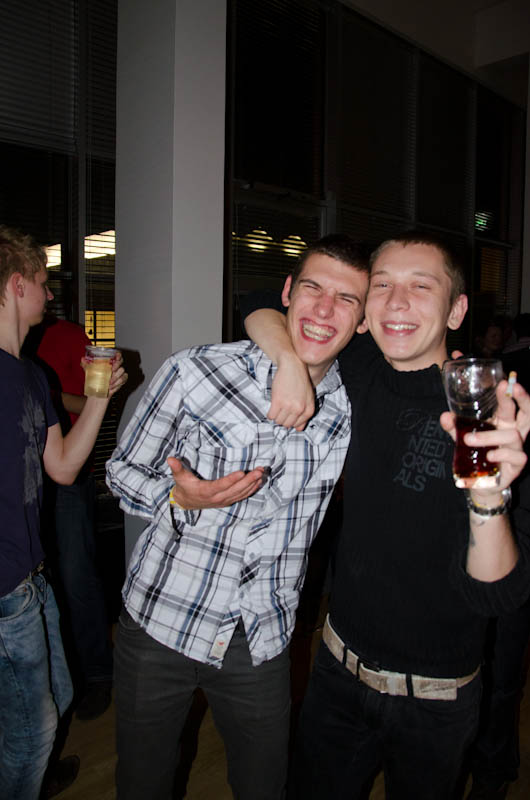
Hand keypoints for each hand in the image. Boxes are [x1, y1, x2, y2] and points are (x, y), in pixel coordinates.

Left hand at [80, 350, 127, 397]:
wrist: (97, 393)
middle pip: (120, 362)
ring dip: (116, 377)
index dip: (118, 354)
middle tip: (111, 370)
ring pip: (122, 371)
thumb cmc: (94, 381)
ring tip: (109, 382)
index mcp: (109, 362)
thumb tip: (82, 359)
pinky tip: (111, 386)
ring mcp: (119, 373)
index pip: (116, 355)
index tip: (116, 356)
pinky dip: (117, 383)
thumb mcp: (89, 372)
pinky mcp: (121, 381)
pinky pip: (123, 379)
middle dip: (117, 365)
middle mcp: (115, 367)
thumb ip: (86, 365)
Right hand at [167, 457, 264, 509]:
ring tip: (261, 473)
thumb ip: (177, 468)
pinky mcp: (228, 501)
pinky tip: (258, 482)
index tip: (242, 472)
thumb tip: (170, 459)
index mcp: (206, 491)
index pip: (221, 486)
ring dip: (252, 483)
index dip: (231, 480)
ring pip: (241, 493)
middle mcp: (217, 498)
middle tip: (258, 470)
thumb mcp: (179, 478)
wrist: (186, 503)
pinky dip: (251, 489)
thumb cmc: (184, 487)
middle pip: (235, 490)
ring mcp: (224, 501)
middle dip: (248, 480)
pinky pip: (242, 496)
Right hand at [268, 354, 313, 430]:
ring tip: (278, 407)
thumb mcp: (308, 398)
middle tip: (282, 409)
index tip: (288, 413)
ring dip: (276, 416)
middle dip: (283, 419)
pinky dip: (270, 413)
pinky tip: (273, 406)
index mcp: (308, 410)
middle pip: (286, 424)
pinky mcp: (277, 401)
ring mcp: (288, 406)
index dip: (291, 420)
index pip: (297, 425)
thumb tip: (298, 429)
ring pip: (278, 421)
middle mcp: (299, 409)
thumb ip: (305, 414)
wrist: (292, 366)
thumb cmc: (300, 382)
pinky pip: (271, 416)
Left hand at [440, 379, 526, 495]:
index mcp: (504, 422)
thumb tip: (445, 416)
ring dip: (490, 436)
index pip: (511, 403)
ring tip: (469, 440)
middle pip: (528, 413)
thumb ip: (454, 427)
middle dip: (524, 398)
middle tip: (513, 388)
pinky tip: (489, 456)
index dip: (511, 391)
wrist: (481, 482)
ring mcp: (517, 448)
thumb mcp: (463, 438)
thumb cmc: (477, 455)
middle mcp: (513, 432)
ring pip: (513, 436)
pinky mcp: (517, 465)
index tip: (504, 381)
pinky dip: (501, 454)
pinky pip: (517, 456)